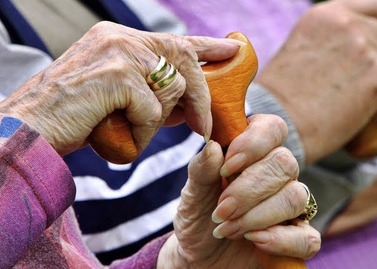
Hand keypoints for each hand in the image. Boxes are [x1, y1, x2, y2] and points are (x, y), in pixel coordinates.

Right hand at [0, 21, 240, 155]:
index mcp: (119, 37)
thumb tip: (191, 102)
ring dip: (157, 122)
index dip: (207, 47)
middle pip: (184, 60)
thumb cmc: (73, 118)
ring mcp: (120, 53)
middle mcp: (120, 37)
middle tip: (203, 125)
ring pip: (173, 89)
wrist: (30, 130)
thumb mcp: (119, 97)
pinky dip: (143, 134)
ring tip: (127, 131)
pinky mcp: (119, 76)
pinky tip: (120, 137)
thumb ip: (151, 90)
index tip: (233, 49)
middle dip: (200, 96)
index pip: (174, 39)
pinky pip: (154, 112)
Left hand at [158, 114, 320, 267]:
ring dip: (258, 215)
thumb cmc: (199, 218)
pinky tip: (256, 241)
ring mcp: (292, 206)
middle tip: (221, 210)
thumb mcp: (191, 195)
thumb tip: (212, 148)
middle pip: (285, 163)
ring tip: (228, 229)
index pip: (273, 128)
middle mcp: (278, 174)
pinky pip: (309, 237)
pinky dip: (281, 240)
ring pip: (296, 197)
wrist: (199, 258)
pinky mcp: (299, 238)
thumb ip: (201, 171)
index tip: (227, 166)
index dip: (254, 143)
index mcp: (254, 152)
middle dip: (249, 189)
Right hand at [256, 0, 376, 163]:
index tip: (375, 54)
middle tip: (360, 87)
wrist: (279, 125)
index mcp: (330, 14)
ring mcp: (366, 49)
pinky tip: (355, 116)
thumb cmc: (286, 97)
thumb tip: (375, 41)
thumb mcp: (307, 48)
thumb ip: (340, 37)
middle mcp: (349, 24)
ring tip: (352, 103)